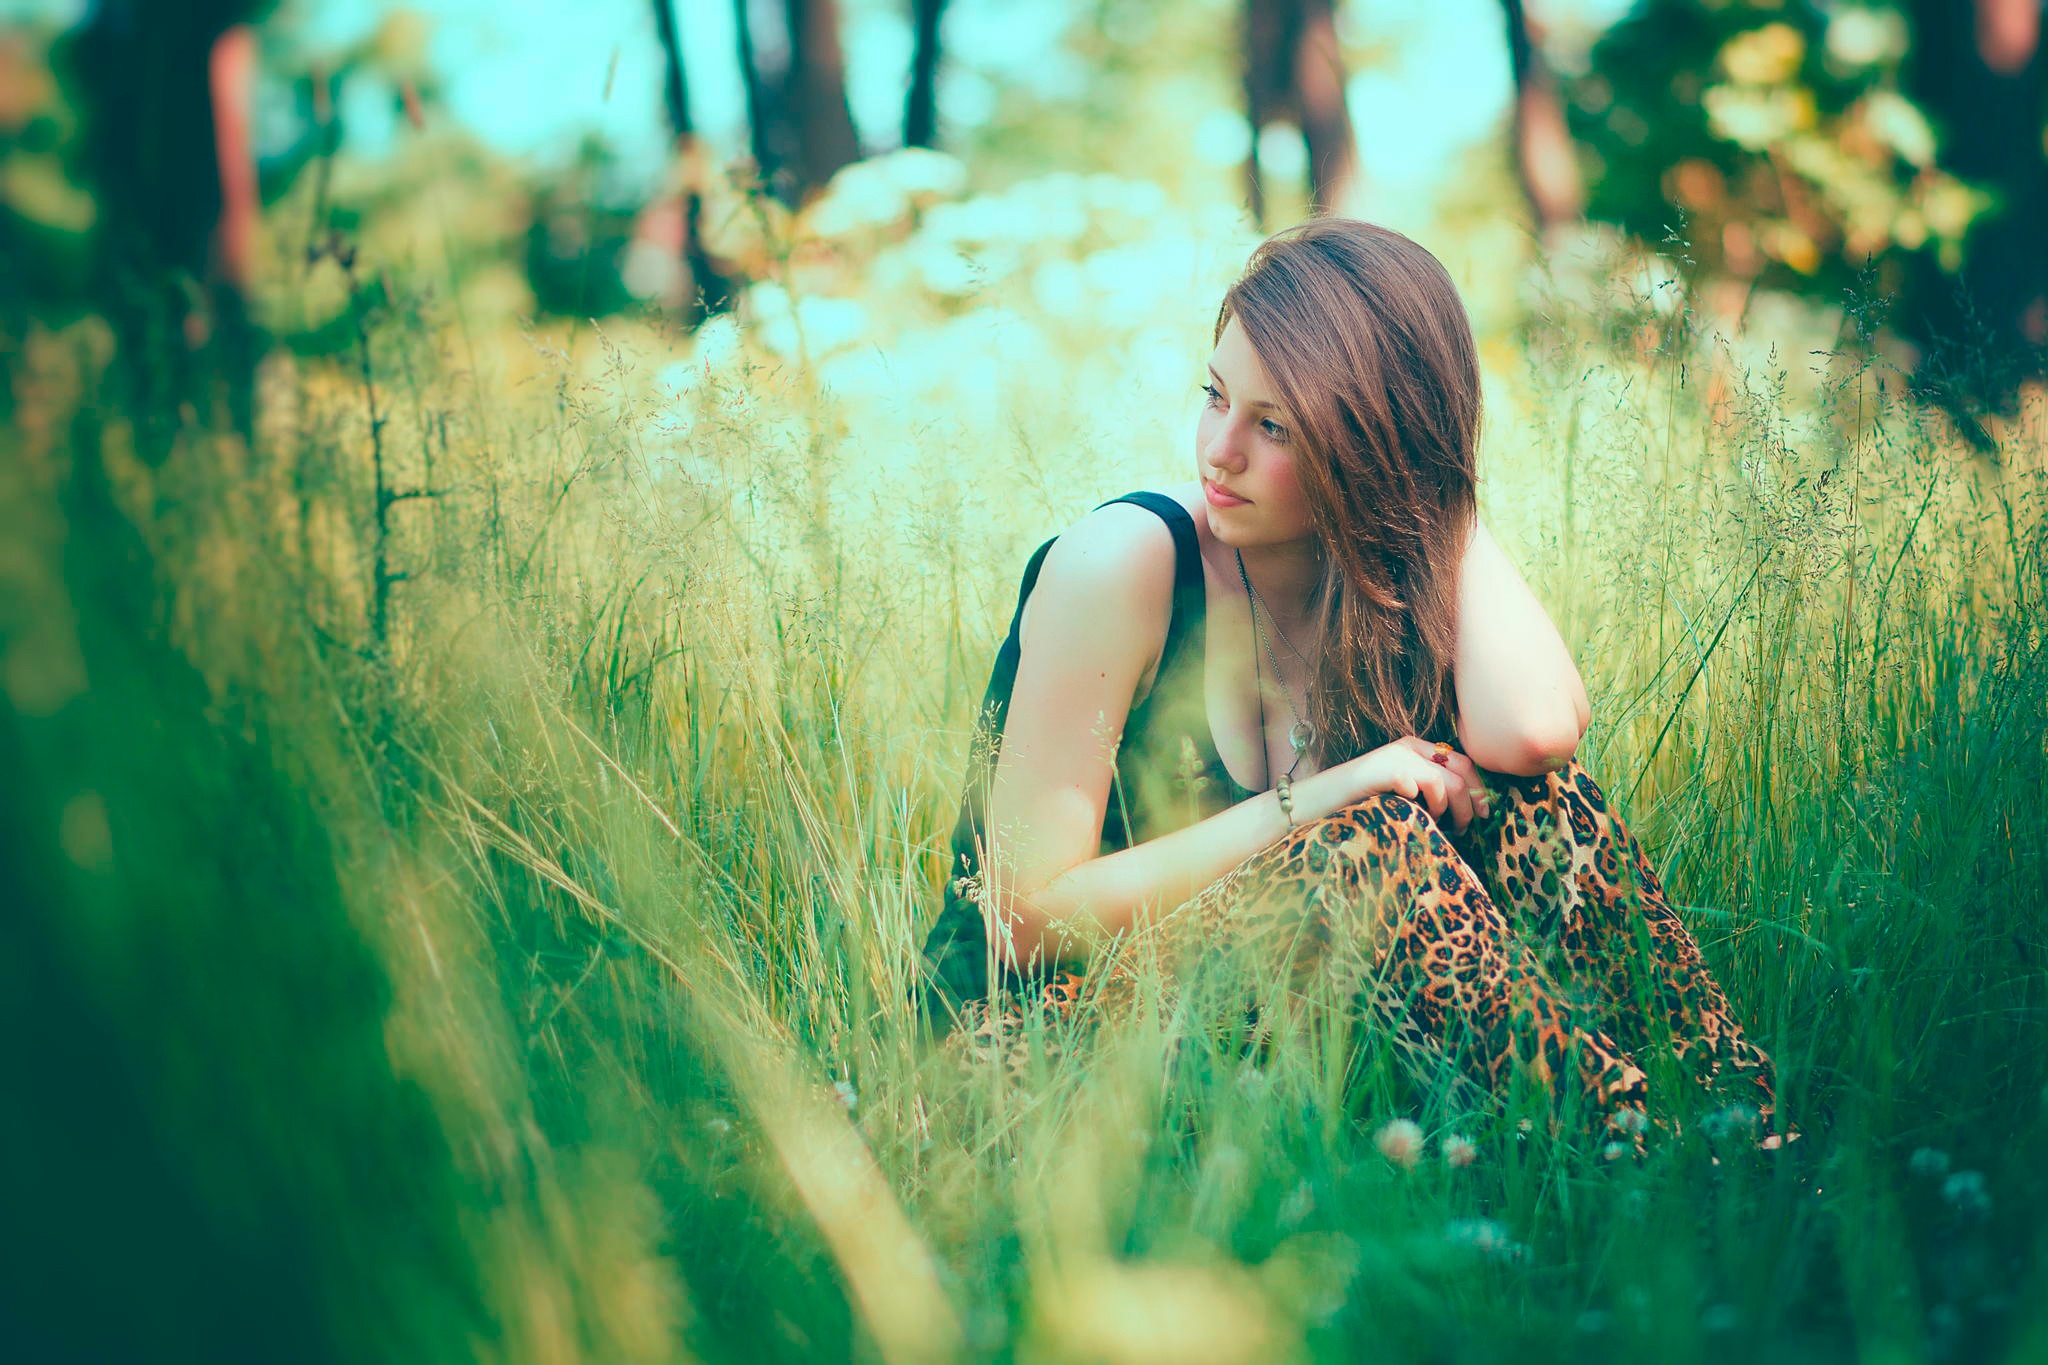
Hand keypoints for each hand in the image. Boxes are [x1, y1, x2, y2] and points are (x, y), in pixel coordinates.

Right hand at [1325, 735, 1491, 833]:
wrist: (1315, 802)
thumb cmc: (1356, 803)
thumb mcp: (1397, 792)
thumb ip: (1423, 789)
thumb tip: (1463, 808)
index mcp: (1413, 748)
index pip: (1461, 761)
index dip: (1478, 787)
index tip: (1484, 813)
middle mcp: (1408, 747)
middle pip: (1461, 768)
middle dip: (1473, 799)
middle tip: (1471, 825)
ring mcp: (1396, 757)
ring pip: (1447, 782)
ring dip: (1451, 810)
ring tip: (1440, 826)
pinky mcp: (1387, 770)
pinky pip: (1424, 787)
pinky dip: (1427, 807)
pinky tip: (1417, 818)